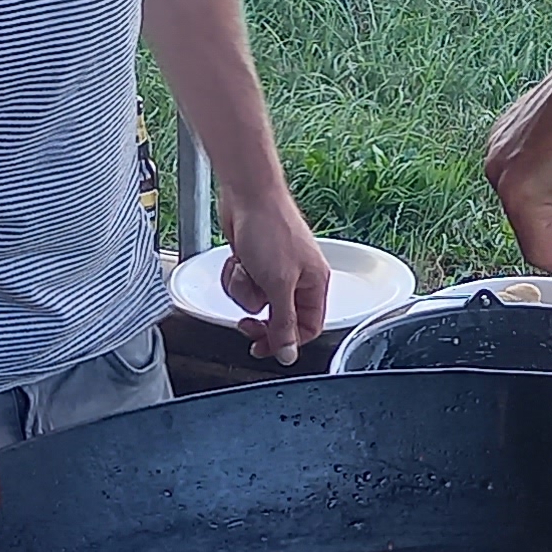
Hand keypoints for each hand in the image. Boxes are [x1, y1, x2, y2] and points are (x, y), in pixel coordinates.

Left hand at [218, 185, 332, 363]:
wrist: (248, 195)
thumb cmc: (270, 230)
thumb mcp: (278, 285)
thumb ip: (284, 324)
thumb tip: (290, 355)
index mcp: (315, 284)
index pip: (308, 328)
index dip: (286, 342)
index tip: (262, 348)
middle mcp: (298, 280)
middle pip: (279, 319)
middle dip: (259, 318)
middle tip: (245, 323)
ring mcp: (275, 271)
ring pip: (257, 303)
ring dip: (244, 291)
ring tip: (244, 271)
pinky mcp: (255, 263)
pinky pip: (243, 285)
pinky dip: (236, 277)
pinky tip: (237, 261)